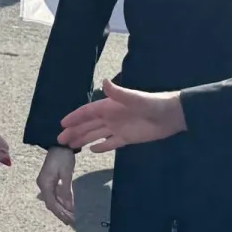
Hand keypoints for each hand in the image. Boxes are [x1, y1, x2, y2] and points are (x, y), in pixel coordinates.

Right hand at [36, 146, 76, 225]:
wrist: (59, 143)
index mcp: (45, 184)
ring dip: (61, 207)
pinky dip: (60, 200)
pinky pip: (53, 194)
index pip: (52, 203)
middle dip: (61, 212)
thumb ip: (67, 191)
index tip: (69, 220)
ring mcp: (44, 182)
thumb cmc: (63, 157)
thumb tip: (69, 207)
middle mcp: (42, 185)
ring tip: (70, 216)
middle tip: (71, 221)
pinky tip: (67, 205)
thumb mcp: (67, 174)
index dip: (60, 213)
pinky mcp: (48, 180)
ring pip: (52, 199)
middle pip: (51, 203)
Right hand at [57, 80, 186, 152]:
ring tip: (70, 146)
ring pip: (96, 134)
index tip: (62, 123)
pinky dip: (101, 147)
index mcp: (110, 106)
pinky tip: (92, 150)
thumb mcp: (135, 98)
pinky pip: (110, 143)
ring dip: (83, 139)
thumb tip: (103, 81)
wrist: (171, 116)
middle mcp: (111, 117)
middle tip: (60, 140)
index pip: (88, 112)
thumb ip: (119, 93)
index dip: (75, 117)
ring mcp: (118, 128)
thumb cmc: (153, 104)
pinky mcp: (127, 139)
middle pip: (89, 125)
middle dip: (74, 131)